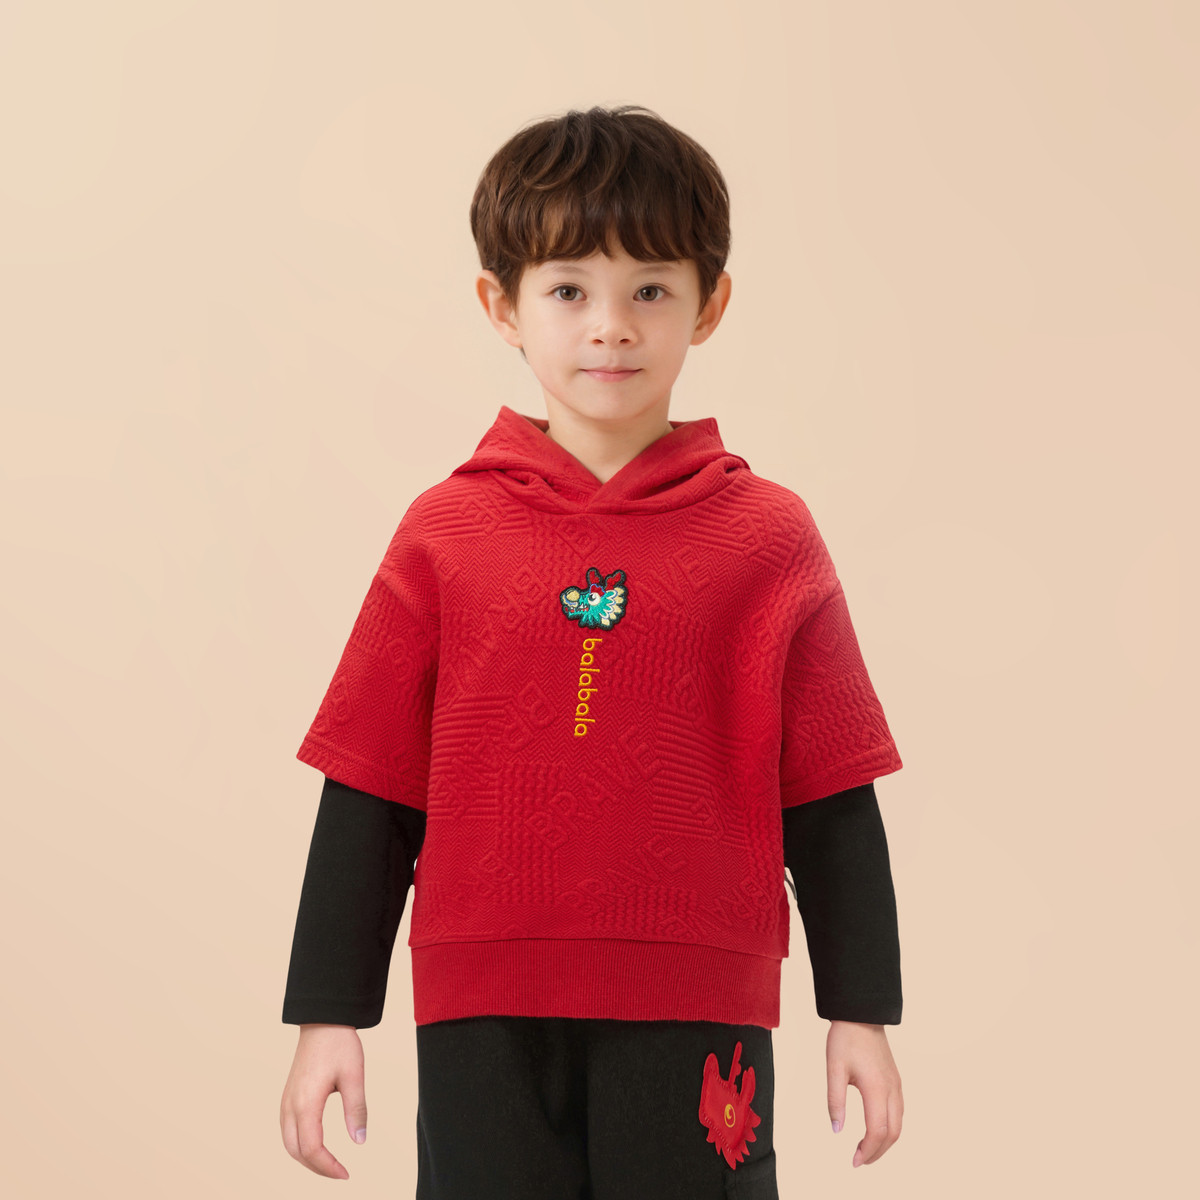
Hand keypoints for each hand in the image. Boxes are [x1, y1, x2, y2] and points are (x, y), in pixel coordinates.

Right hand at [280, 1024, 369, 1178]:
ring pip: (288, 1143)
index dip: (328, 1167)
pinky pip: (287, 1130)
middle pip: (296, 1152)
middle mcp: (290, 1105)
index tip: (346, 1174)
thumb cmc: (339, 1044)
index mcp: (306, 1103)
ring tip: (329, 1163)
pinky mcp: (288, 1096)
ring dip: (306, 1158)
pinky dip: (299, 1145)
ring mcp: (286, 1100)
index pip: (312, 1149)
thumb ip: (356, 1110)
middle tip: (340, 1173)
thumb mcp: (354, 1076)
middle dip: (317, 1167)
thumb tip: (360, 1141)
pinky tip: (315, 1145)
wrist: (322, 1020)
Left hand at [826, 1020, 902, 1167]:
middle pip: (893, 1133)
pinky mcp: (896, 1081)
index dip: (867, 1150)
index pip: (877, 1130)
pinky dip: (890, 1128)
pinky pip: (899, 1112)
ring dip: (885, 1142)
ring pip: (899, 1124)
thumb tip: (836, 1130)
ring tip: (866, 1150)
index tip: (854, 1161)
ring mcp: (897, 1085)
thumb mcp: (834, 1069)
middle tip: (860, 1161)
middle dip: (878, 1152)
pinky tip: (875, 1130)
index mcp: (876, 1088)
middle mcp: (892, 1089)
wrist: (861, 1015)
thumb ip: (835, 1100)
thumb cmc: (845, 1039)